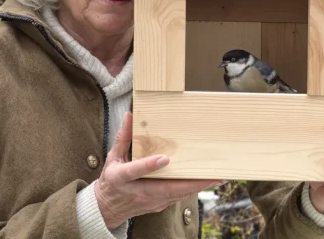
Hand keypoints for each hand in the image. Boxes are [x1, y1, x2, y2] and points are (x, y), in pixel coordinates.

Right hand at [94, 112, 223, 229]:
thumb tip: (130, 115)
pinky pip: (177, 198)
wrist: (107, 208)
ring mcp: (149, 201)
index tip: (164, 158)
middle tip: (211, 176)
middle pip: (166, 188)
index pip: (135, 171)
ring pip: (175, 195)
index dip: (149, 166)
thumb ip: (123, 137)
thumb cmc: (111, 181)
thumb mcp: (113, 158)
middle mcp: (137, 191)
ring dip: (196, 187)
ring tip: (216, 178)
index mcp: (122, 177)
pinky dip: (192, 190)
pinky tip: (206, 183)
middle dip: (190, 183)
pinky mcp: (158, 205)